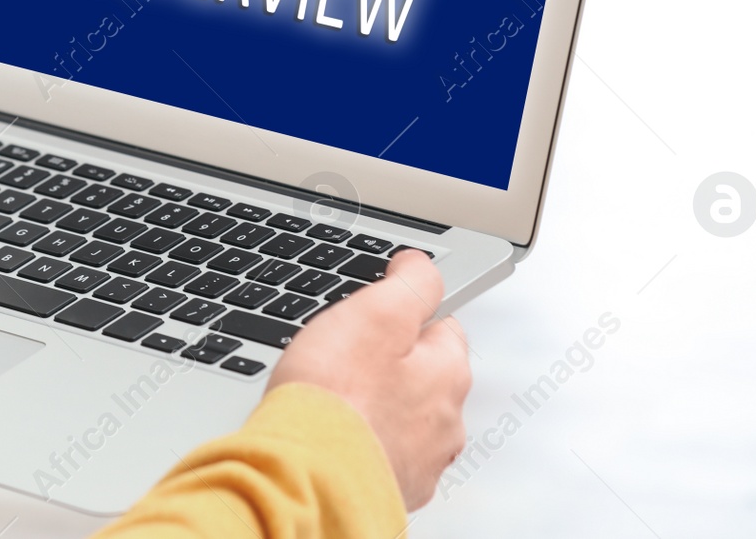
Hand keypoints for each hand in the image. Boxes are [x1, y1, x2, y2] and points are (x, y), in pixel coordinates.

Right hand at [267, 249, 469, 508]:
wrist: (308, 480)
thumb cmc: (336, 401)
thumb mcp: (375, 313)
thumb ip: (409, 282)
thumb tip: (420, 265)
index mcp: (448, 371)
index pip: (442, 324)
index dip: (404, 313)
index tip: (376, 312)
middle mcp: (445, 421)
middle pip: (423, 375)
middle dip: (391, 364)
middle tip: (345, 356)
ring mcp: (420, 461)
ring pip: (403, 418)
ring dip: (378, 408)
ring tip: (334, 400)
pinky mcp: (390, 490)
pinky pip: (380, 454)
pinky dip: (362, 444)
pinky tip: (333, 435)